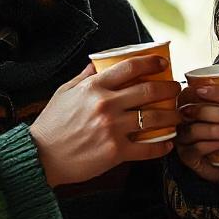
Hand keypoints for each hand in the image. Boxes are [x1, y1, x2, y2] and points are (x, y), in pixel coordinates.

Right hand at [30, 57, 181, 186]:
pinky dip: (162, 146)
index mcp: (94, 88)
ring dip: (171, 116)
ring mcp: (112, 129)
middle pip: (149, 91)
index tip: (164, 64)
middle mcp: (106, 105)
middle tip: (177, 90)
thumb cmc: (51, 124)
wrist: (41, 156)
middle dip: (169, 88)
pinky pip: (147, 148)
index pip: (130, 67)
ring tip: (177, 116)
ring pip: (154, 118)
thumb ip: (84, 77)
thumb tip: (97, 61)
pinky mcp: (115, 152)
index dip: (152, 62)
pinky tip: (168, 143)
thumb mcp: (64, 93)